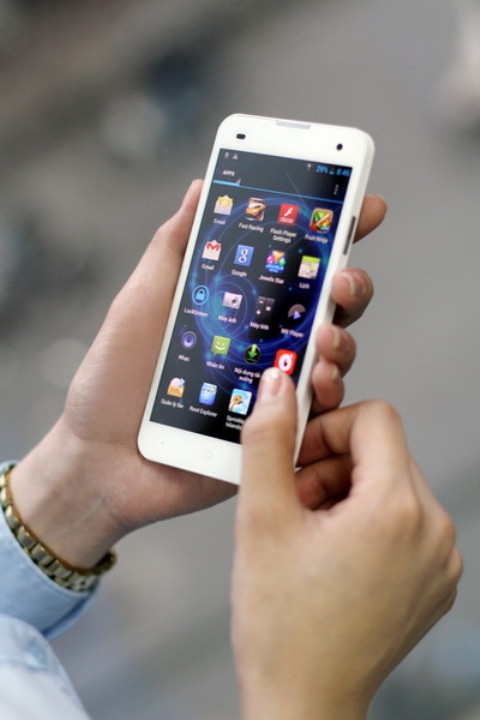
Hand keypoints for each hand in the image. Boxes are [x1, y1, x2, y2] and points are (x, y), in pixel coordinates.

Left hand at [10, 184, 384, 567]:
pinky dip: (326, 392)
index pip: (294, 265)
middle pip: (327, 308)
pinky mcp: (273, 432)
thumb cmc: (114, 380)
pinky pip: (315, 412)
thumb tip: (201, 185)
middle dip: (349, 285)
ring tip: (324, 335)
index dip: (332, 234)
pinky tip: (315, 381)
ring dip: (342, 339)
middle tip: (341, 276)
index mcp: (237, 308)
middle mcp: (263, 344)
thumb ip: (175, 247)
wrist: (99, 458)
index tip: (364, 205)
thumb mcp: (142, 302)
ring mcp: (272, 388)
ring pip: (331, 357)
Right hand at [233, 370, 461, 719]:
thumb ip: (268, 439)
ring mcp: (441, 559)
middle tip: (293, 505)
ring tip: (310, 534)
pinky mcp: (436, 579)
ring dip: (346, 494)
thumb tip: (279, 385)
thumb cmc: (281, 623)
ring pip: (392, 484)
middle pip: (383, 452)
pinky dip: (368, 522)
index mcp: (396, 509)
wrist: (303, 700)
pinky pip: (406, 520)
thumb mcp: (262, 517)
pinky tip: (334, 556)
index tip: (296, 460)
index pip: (375, 417)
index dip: (327, 428)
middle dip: (331, 466)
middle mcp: (434, 530)